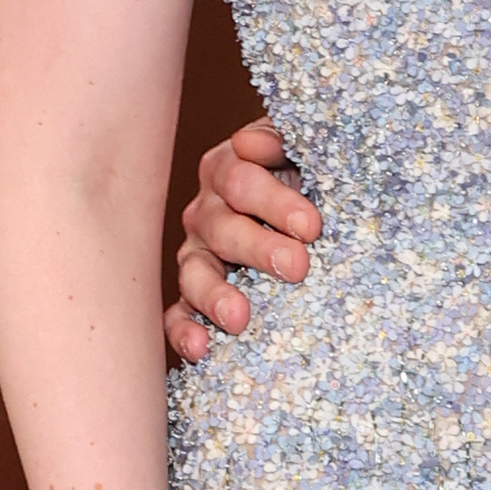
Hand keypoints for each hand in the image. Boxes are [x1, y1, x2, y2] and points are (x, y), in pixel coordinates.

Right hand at [167, 118, 319, 365]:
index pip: (241, 180)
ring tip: (239, 317)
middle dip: (259, 248)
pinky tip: (200, 349)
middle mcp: (207, 213)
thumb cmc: (304, 176)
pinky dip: (184, 331)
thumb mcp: (300, 150)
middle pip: (223, 228)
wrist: (308, 218)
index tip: (311, 225)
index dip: (274, 202)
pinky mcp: (194, 296)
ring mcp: (197, 256)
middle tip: (297, 266)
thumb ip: (280, 140)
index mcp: (228, 170)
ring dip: (216, 295)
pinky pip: (179, 314)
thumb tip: (252, 144)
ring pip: (195, 273)